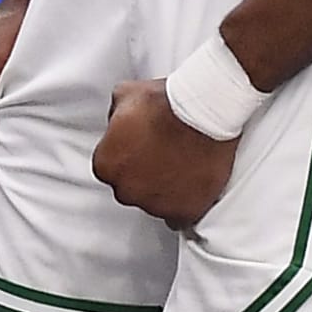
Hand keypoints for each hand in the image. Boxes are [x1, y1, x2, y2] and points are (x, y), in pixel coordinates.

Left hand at [93, 80, 237, 229]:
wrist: (206, 112)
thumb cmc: (168, 102)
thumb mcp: (125, 94)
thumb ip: (114, 115)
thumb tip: (117, 122)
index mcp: (106, 164)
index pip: (111, 166)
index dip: (128, 154)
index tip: (143, 145)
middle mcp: (125, 190)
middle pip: (131, 187)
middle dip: (144, 173)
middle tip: (164, 152)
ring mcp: (154, 205)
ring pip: (154, 203)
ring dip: (164, 188)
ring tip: (182, 163)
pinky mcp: (183, 212)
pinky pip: (177, 217)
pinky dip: (182, 205)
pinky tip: (189, 187)